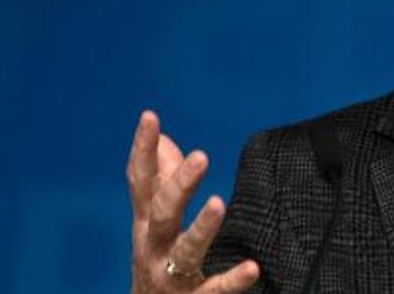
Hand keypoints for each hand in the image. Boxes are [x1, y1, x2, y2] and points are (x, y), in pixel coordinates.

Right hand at [127, 110, 259, 292]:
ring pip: (185, 251)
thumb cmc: (155, 265)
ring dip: (201, 227)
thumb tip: (166, 139)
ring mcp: (171, 276)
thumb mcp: (153, 224)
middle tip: (201, 156)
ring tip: (218, 203)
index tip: (150, 116)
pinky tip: (251, 268)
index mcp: (146, 224)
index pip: (141, 182)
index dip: (142, 149)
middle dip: (179, 184)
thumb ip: (161, 182)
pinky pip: (214, 291)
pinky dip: (232, 280)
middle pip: (162, 212)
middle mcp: (153, 248)